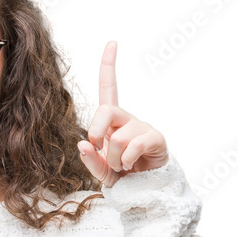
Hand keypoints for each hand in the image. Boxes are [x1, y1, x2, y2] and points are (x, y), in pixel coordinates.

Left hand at [77, 41, 169, 187]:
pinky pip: (133, 145)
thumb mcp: (101, 171)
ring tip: (121, 165)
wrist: (145, 193)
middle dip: (96, 132)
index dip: (109, 66)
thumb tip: (82, 143)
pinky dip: (126, 160)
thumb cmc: (123, 178)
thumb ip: (90, 159)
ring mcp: (142, 128)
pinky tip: (131, 165)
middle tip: (99, 147)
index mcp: (112, 123)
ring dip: (113, 157)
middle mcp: (127, 120)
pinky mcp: (155, 139)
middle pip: (106, 110)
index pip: (109, 90)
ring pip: (117, 137)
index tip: (112, 43)